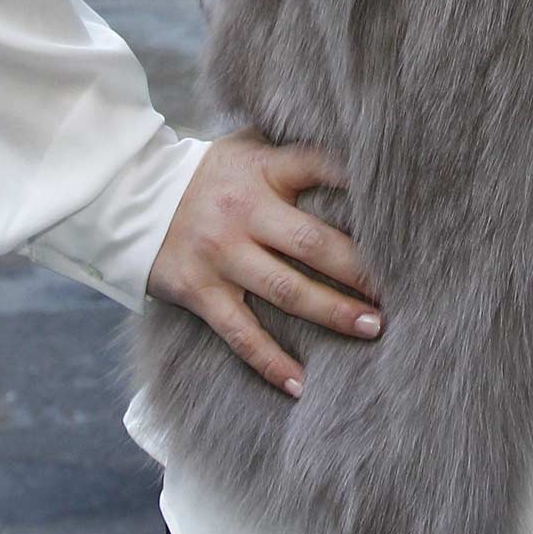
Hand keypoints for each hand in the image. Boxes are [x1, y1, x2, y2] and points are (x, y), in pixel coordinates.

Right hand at [145, 132, 381, 398]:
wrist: (131, 197)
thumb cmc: (210, 175)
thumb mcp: (247, 149)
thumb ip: (291, 155)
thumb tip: (355, 155)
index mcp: (262, 170)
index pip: (318, 167)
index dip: (358, 183)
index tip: (401, 208)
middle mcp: (244, 212)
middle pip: (312, 241)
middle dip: (359, 268)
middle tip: (397, 290)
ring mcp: (222, 254)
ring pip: (286, 290)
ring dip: (332, 312)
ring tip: (372, 327)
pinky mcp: (200, 291)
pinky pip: (241, 333)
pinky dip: (270, 362)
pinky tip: (300, 384)